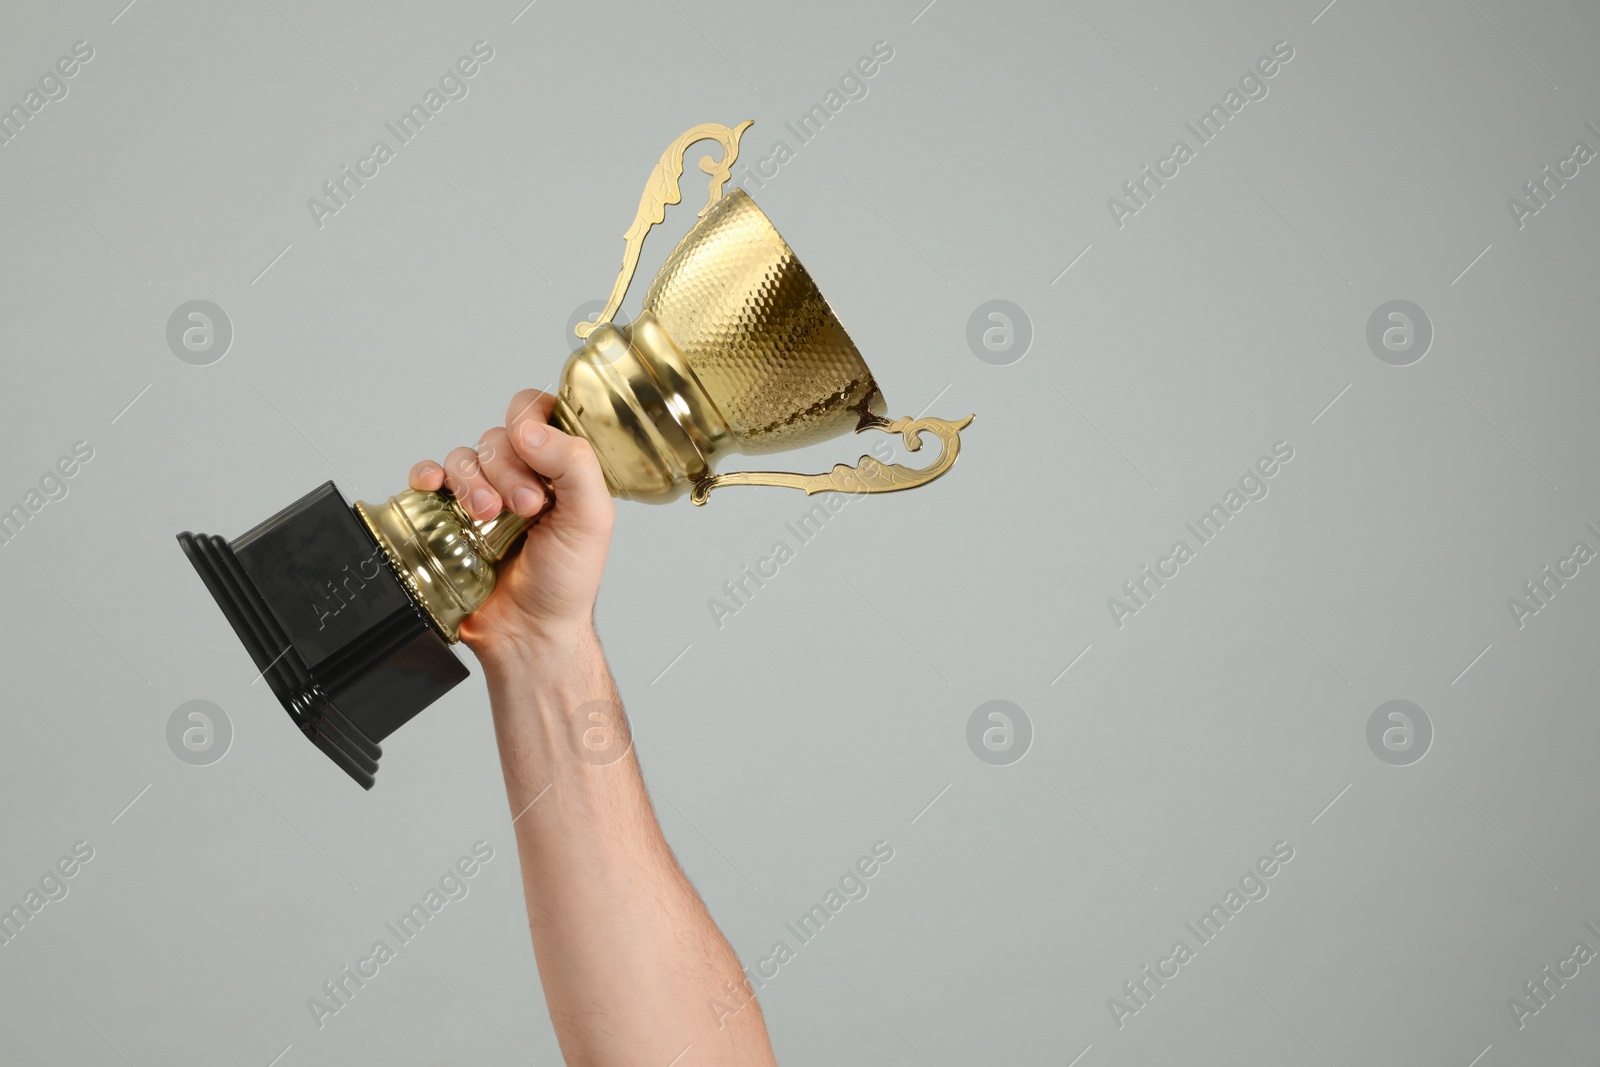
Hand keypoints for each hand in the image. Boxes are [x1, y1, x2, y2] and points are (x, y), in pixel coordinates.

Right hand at [408, 389, 614, 662]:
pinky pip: (428, 478)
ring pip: (463, 456)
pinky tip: (434, 487)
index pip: (538, 412)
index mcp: (558, 468)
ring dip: (472, 481)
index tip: (532, 446)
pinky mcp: (448, 515)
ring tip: (487, 515)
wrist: (528, 631)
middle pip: (497, 436)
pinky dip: (426, 475)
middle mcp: (520, 475)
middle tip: (524, 507)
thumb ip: (574, 464)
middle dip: (507, 468)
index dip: (529, 419)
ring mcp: (482, 494)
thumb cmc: (565, 582)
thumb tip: (531, 429)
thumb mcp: (591, 518)